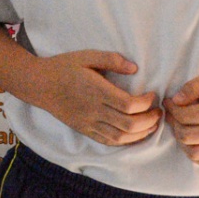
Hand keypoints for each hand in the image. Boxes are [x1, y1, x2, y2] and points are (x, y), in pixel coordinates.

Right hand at [34, 50, 161, 145]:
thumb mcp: (86, 56)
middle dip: (149, 120)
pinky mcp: (85, 130)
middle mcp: (94, 110)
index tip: (153, 95)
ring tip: (152, 124)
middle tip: (158, 111)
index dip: (146, 103)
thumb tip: (135, 68)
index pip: (129, 105)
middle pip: (129, 124)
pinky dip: (126, 141)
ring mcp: (89, 123)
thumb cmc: (63, 67)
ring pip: (121, 137)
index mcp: (96, 91)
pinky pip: (109, 141)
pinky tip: (135, 134)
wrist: (39, 84)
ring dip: (141, 133)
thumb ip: (111, 60)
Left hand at [166, 73, 198, 165]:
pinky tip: (191, 141)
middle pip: (186, 135)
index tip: (168, 102)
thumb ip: (193, 87)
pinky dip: (193, 154)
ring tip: (180, 128)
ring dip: (181, 141)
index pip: (185, 116)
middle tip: (172, 114)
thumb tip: (175, 101)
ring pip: (192, 153)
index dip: (171, 109)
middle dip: (173, 124)